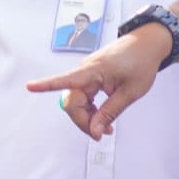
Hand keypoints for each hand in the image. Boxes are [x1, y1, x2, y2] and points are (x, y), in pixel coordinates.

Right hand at [25, 28, 166, 137]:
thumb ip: (110, 112)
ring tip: (106, 127)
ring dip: (88, 117)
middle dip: (83, 121)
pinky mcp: (91, 77)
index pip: (65, 80)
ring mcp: (87, 74)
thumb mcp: (130, 92)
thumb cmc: (141, 62)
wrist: (148, 44)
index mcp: (93, 71)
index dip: (46, 85)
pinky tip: (102, 117)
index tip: (30, 86)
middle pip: (72, 102)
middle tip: (101, 133)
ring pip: (77, 102)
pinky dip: (91, 109)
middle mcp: (85, 71)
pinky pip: (84, 97)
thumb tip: (93, 131)